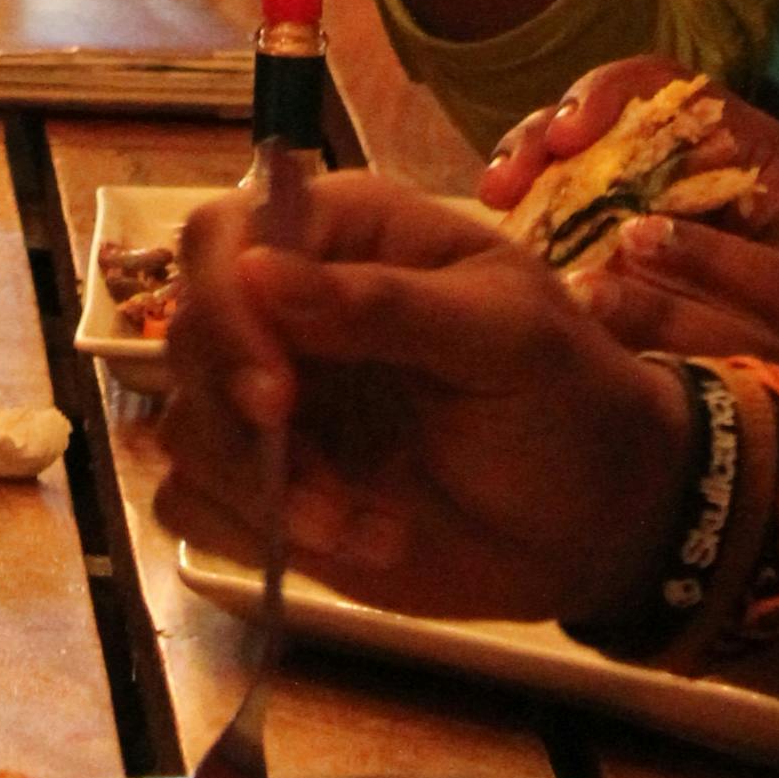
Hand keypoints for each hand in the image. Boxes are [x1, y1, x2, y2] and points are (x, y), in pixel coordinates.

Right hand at [151, 178, 697, 630]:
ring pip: (181, 425)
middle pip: (185, 333)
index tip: (276, 396)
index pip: (223, 236)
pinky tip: (351, 541)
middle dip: (241, 420)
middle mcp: (289, 308)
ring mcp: (273, 402)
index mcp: (343, 236)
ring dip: (261, 491)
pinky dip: (256, 534)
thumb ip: (383, 305)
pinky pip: (192, 503)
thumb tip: (257, 269)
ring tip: (362, 523)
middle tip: (324, 486)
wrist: (597, 522)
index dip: (226, 311)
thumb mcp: (502, 338)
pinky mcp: (267, 487)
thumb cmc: (566, 402)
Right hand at [481, 60, 778, 325]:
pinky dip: (538, 214)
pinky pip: (576, 209)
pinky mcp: (634, 237)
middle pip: (602, 114)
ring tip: (494, 199)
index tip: (570, 137)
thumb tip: (618, 256)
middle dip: (545, 135)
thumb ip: (726, 267)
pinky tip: (506, 235)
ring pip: (577, 160)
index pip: (660, 86)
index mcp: (740, 143)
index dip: (605, 95)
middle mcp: (690, 154)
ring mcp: (658, 193)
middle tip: (505, 180)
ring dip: (529, 169)